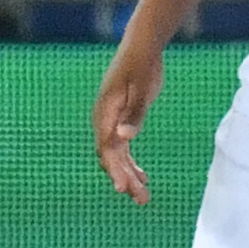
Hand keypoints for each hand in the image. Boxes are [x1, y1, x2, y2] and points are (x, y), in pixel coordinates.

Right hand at [92, 42, 163, 203]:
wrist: (142, 47)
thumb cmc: (142, 66)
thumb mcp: (142, 89)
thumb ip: (134, 114)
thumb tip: (124, 138)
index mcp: (106, 112)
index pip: (107, 148)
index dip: (114, 169)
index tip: (121, 189)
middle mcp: (105, 119)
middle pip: (111, 156)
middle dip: (124, 179)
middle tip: (141, 200)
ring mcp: (112, 120)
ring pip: (117, 155)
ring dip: (129, 175)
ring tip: (143, 198)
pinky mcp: (122, 119)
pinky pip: (123, 148)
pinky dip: (131, 163)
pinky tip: (143, 177)